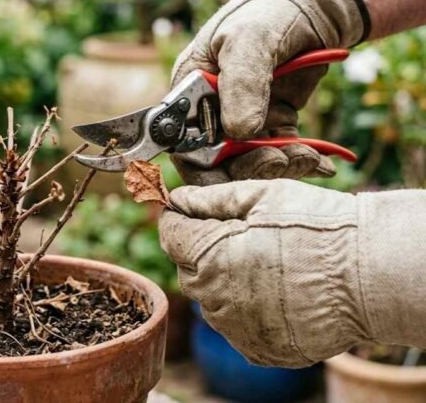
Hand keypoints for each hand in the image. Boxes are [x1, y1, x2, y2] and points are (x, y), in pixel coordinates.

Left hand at [158, 180, 425, 366]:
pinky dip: (246, 310)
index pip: (171, 234)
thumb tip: (180, 198)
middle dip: (201, 249)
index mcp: (208, 256)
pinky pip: (237, 327)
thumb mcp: (264, 195)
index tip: (191, 210)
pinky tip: (274, 293)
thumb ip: (213, 199)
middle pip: (188, 269)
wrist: (372, 275)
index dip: (180, 217)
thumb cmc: (320, 227)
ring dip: (223, 281)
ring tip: (262, 263)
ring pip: (211, 300)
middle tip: (235, 234)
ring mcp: (236, 328)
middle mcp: (214, 298)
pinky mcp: (260, 349)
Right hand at [171, 0, 366, 184]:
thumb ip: (241, 85)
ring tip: (308, 156)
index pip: (184, 144)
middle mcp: (213, 112)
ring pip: (255, 162)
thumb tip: (240, 131)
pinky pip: (283, 152)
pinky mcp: (275, 122)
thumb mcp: (249, 41)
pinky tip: (323, 162)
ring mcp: (245, 119)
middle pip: (220, 161)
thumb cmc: (268, 14)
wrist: (314, 7)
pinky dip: (303, 160)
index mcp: (190, 92)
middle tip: (279, 161)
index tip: (228, 174)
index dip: (202, 166)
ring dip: (281, 166)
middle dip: (251, 168)